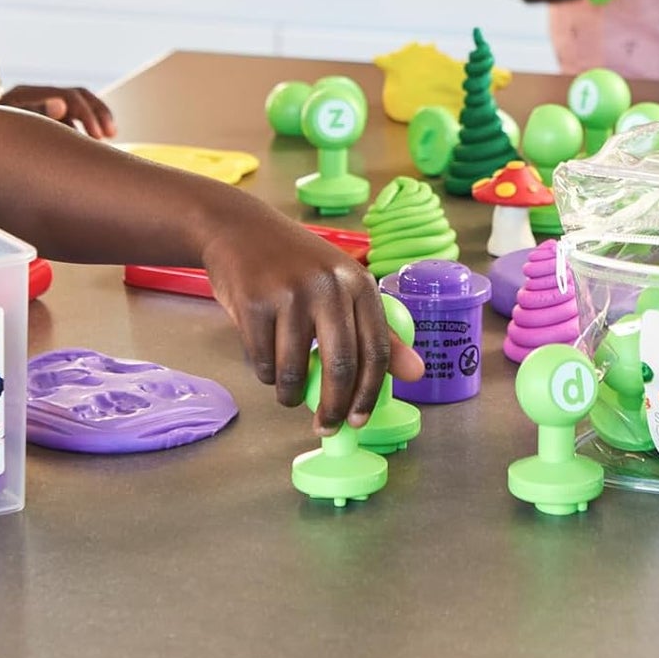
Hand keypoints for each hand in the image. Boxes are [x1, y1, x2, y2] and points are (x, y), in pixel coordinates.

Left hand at [0, 84, 116, 139]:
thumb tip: (61, 104)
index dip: (84, 113)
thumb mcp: (4, 134)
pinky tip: (98, 141)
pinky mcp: (45, 114)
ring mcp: (38, 104)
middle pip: (75, 95)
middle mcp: (31, 97)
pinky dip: (89, 125)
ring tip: (108, 137)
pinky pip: (75, 113)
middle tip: (107, 137)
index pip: (63, 96)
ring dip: (96, 116)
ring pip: (79, 101)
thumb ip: (35, 118)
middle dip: (95, 114)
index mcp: (20, 98)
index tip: (98, 136)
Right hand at [201, 206, 424, 434]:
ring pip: (294, 373)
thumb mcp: (343, 287)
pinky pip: (263, 363)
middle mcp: (328, 286)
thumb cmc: (295, 265)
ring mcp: (289, 293)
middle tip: (326, 427)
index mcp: (358, 282)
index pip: (377, 350)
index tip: (359, 421)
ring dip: (290, 395)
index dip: (369, 393)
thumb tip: (417, 373)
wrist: (241, 230)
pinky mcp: (254, 304)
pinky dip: (265, 374)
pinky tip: (265, 356)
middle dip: (334, 408)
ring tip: (287, 389)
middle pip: (340, 367)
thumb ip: (378, 331)